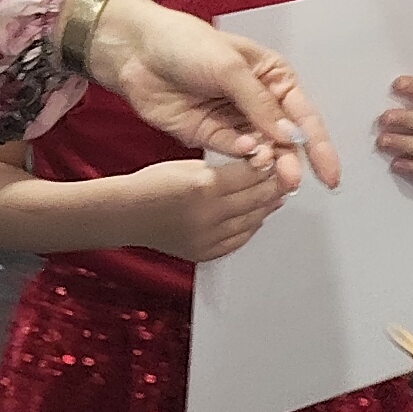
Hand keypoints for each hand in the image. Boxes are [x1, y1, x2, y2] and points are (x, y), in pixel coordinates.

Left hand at [91, 0, 343, 186]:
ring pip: (262, 151)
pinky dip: (243, 157)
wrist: (137, 53)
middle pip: (285, 139)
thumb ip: (259, 104)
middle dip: (292, 161)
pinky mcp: (211, 136)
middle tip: (292, 182)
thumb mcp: (230, 67)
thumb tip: (287, 135)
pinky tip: (247, 154)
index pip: (303, 115)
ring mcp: (235, 121)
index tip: (330, 174)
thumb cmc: (187, 45)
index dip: (319, 146)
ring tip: (269, 173)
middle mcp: (259, 102)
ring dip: (268, 163)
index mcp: (273, 77)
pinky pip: (234, 152)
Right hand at [131, 147, 296, 263]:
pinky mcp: (206, 253)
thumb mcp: (190, 164)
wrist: (128, 214)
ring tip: (274, 194)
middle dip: (275, 185)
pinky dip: (252, 225)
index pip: (252, 174)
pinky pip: (240, 239)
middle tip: (284, 175)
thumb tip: (257, 167)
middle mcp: (209, 214)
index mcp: (204, 186)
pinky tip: (256, 214)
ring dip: (267, 206)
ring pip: (253, 220)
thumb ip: (225, 167)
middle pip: (257, 198)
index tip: (276, 159)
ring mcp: (208, 237)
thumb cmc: (152, 185)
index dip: (268, 165)